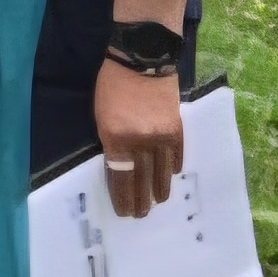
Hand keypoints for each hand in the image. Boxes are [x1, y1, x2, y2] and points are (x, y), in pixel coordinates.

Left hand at [96, 63, 186, 218]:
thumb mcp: (100, 114)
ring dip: (160, 188)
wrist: (142, 61)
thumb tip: (119, 161)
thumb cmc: (112, 85)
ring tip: (158, 202)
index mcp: (116, 138)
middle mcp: (140, 142)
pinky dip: (174, 166)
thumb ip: (110, 140)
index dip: (123, 196)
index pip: (121, 176)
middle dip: (141, 199)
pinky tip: (172, 176)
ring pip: (162, 171)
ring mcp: (161, 136)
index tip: (124, 210)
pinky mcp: (177, 128)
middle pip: (142, 178)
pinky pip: (176, 153)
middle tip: (141, 215)